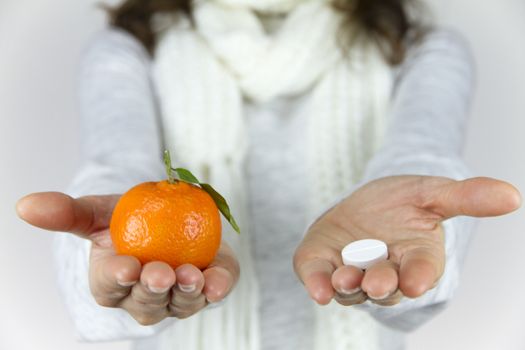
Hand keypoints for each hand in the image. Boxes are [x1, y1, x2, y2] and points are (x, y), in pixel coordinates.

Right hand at [16, 192, 238, 324]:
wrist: (169, 214)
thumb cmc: (128, 218)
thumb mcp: (98, 211)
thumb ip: (68, 212)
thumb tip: (25, 205)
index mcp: (113, 282)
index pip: (110, 287)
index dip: (116, 280)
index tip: (125, 267)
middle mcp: (144, 298)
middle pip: (146, 304)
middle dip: (153, 291)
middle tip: (160, 274)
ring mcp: (178, 297)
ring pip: (180, 305)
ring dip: (186, 293)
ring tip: (190, 275)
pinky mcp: (209, 285)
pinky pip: (215, 291)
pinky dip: (219, 288)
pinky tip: (219, 283)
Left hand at [294, 176, 520, 306]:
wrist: (364, 204)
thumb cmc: (402, 202)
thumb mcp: (432, 193)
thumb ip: (466, 197)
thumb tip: (513, 195)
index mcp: (417, 258)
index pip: (422, 271)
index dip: (420, 277)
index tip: (418, 282)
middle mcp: (386, 273)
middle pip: (386, 286)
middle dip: (382, 285)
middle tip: (378, 283)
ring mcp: (353, 272)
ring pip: (352, 288)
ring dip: (348, 286)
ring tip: (345, 278)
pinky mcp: (323, 266)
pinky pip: (319, 279)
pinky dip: (318, 284)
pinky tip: (318, 289)